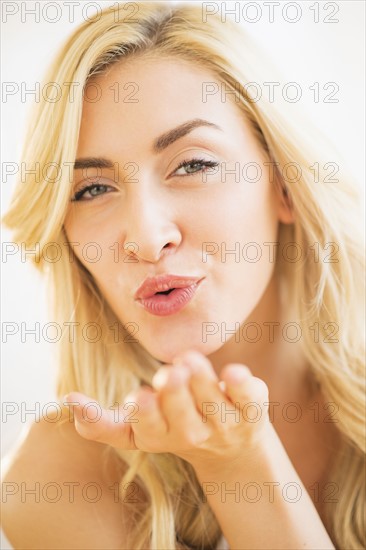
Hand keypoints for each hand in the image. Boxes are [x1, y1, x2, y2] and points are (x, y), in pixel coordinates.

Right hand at [64, 350, 270, 471]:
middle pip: (183, 420)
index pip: (149, 431)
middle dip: (175, 397)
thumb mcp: (136, 431)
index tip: (139, 397)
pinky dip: (242, 386)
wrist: (231, 448)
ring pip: (214, 404)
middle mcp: (194, 434)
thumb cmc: (173, 425)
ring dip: (202, 381)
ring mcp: (225, 424)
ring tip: (189, 360)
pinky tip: (233, 373)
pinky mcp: (252, 410)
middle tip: (170, 374)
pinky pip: (250, 399)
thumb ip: (100, 423)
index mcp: (160, 437)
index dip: (145, 415)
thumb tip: (69, 401)